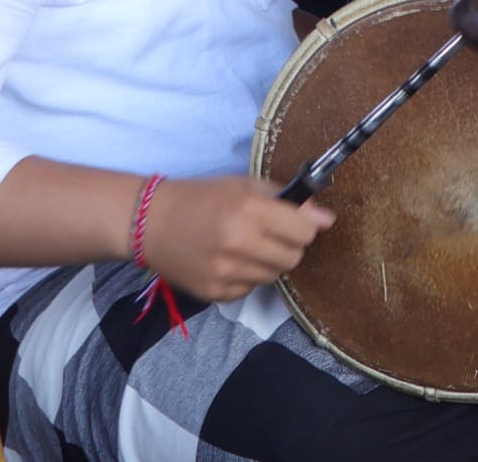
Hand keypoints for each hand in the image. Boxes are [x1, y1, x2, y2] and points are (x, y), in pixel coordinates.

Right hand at [142, 175, 333, 302]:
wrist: (149, 222)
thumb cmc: (202, 198)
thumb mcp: (245, 186)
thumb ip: (289, 201)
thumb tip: (328, 219)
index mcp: (249, 210)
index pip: (305, 232)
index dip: (302, 226)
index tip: (292, 222)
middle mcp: (238, 243)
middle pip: (293, 257)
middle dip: (288, 245)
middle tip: (268, 234)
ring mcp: (225, 271)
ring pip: (274, 276)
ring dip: (268, 262)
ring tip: (245, 246)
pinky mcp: (214, 292)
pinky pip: (250, 289)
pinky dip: (246, 277)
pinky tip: (228, 260)